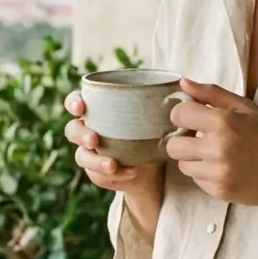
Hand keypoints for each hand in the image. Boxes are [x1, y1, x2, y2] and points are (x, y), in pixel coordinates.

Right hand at [64, 91, 163, 221]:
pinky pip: (99, 176)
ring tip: (112, 164)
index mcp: (98, 110)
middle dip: (80, 133)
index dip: (73, 102)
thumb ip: (169, 100)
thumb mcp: (162, 115)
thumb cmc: (154, 131)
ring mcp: (91, 153)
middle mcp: (89, 130)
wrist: (155, 165)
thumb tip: (185, 82)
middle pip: (72, 130)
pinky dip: (116, 175)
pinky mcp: (98, 173)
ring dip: (95, 160)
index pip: (75, 101)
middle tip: (94, 138)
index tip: (82, 106)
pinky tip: (132, 173)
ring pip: (81, 156)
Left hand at [164, 80, 257, 207]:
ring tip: (215, 155)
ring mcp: (217, 173)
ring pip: (182, 165)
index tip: (193, 118)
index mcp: (223, 122)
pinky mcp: (219, 191)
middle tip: (201, 139)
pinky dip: (205, 174)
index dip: (183, 115)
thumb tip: (183, 83)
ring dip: (194, 159)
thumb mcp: (246, 108)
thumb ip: (212, 94)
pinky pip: (196, 180)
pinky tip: (224, 168)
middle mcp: (217, 148)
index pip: (178, 114)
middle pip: (173, 145)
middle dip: (183, 140)